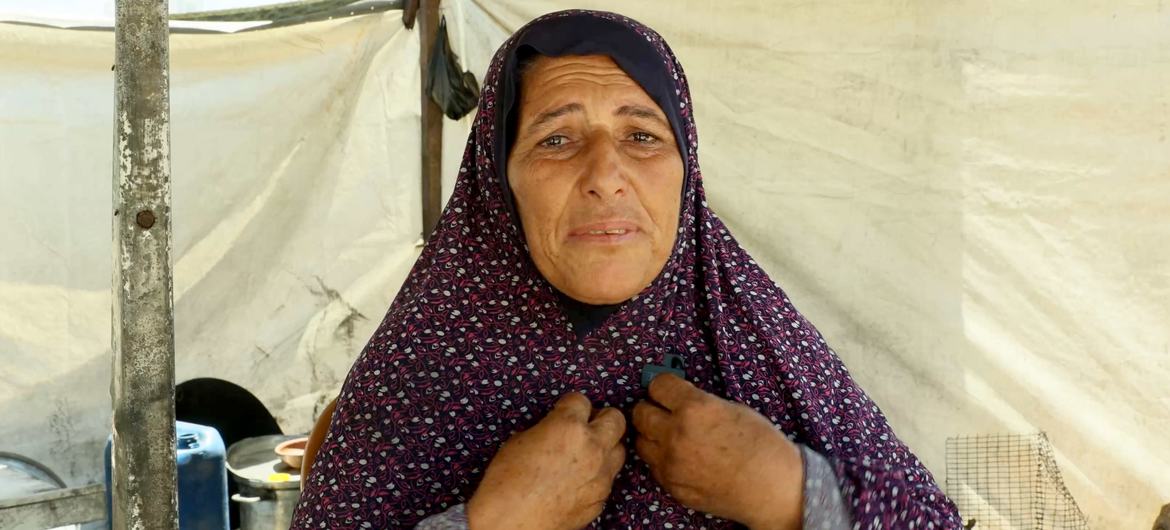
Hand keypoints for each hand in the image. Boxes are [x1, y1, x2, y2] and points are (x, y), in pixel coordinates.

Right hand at [467, 393, 626, 529]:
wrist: (509, 524)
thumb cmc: (506, 484)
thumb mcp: (519, 441)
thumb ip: (546, 429)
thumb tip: (555, 429)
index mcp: (569, 427)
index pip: (582, 400)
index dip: (571, 405)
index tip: (565, 410)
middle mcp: (592, 448)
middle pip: (616, 418)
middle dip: (602, 418)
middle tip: (587, 425)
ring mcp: (601, 475)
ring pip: (619, 450)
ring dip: (606, 447)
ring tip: (586, 454)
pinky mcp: (601, 499)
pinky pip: (608, 479)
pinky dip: (598, 475)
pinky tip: (579, 480)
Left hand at [632, 374, 802, 529]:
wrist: (772, 487)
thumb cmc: (761, 445)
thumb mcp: (731, 408)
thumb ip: (699, 402)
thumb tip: (677, 400)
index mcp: (694, 408)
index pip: (657, 386)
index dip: (663, 386)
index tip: (666, 390)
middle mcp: (676, 434)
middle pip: (640, 413)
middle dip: (651, 409)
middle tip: (661, 411)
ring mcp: (671, 463)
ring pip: (641, 441)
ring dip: (652, 435)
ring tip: (669, 436)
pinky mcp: (672, 485)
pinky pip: (654, 466)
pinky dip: (661, 459)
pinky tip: (680, 457)